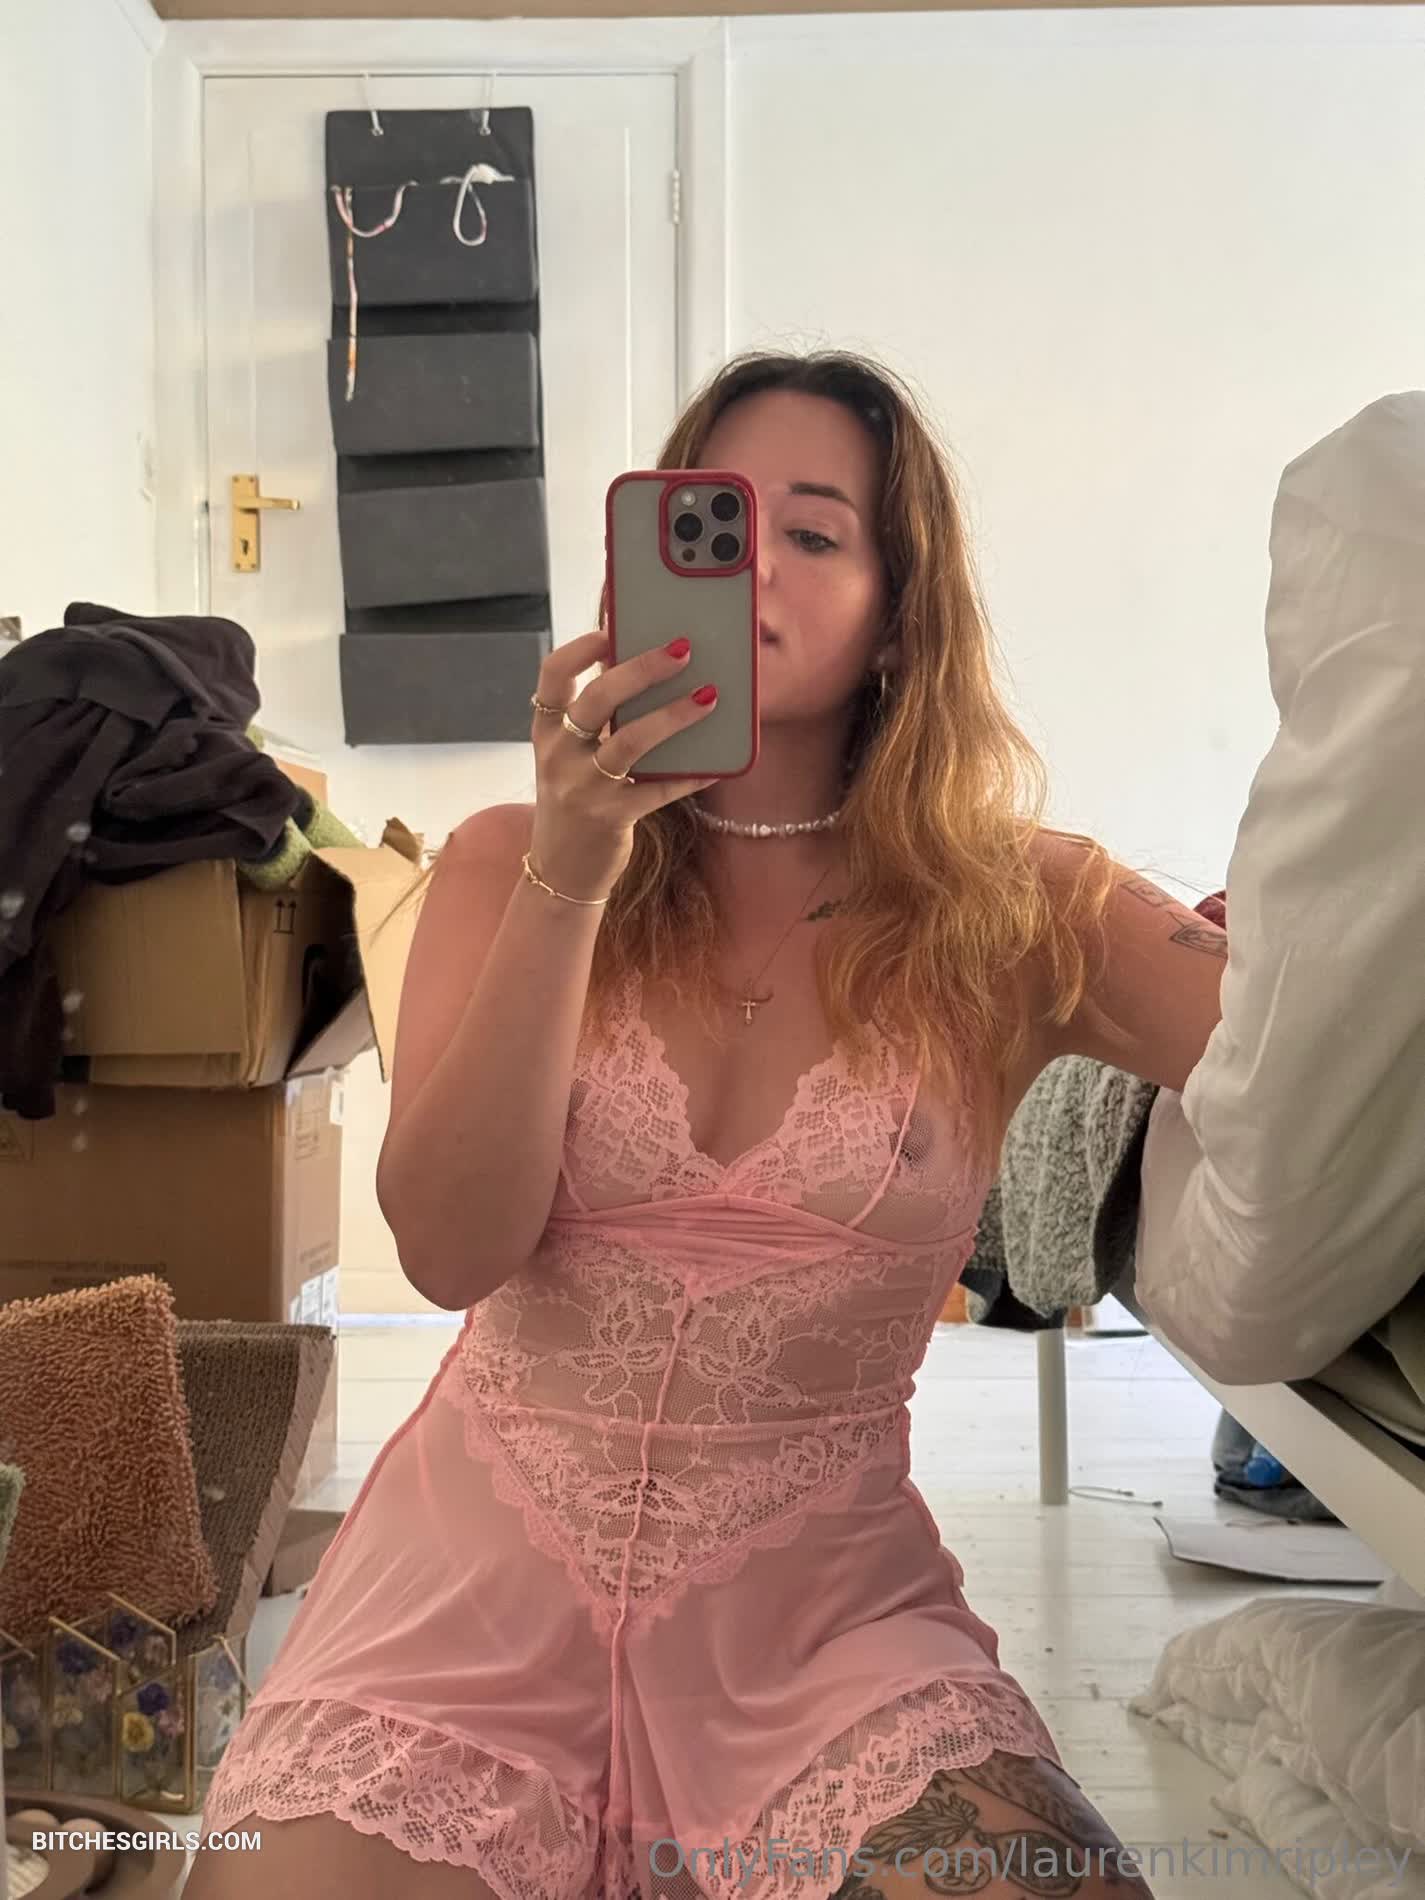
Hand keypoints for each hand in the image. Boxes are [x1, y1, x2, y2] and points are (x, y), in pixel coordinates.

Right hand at [528, 631, 718, 901]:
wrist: (561, 871)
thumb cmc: (577, 799)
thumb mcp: (572, 757)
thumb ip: (599, 720)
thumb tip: (650, 670)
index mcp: (547, 730)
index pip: (553, 675)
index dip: (583, 648)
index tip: (615, 629)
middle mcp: (559, 755)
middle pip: (598, 699)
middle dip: (643, 669)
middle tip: (683, 648)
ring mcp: (583, 788)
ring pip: (630, 741)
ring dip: (674, 715)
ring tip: (711, 695)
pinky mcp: (611, 818)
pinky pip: (658, 789)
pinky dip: (690, 775)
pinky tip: (717, 764)